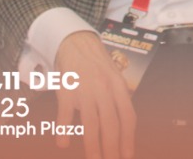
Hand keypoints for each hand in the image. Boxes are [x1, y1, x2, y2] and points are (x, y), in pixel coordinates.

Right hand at [53, 30, 135, 158]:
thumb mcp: (115, 80)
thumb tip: (126, 129)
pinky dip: (65, 129)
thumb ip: (119, 101)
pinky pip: (66, 113)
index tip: (128, 155)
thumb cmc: (97, 67)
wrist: (76, 44)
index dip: (129, 138)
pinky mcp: (67, 90)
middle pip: (111, 123)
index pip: (128, 116)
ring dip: (93, 145)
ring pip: (92, 122)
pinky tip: (63, 143)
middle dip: (112, 148)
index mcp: (119, 87)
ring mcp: (85, 90)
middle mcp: (104, 89)